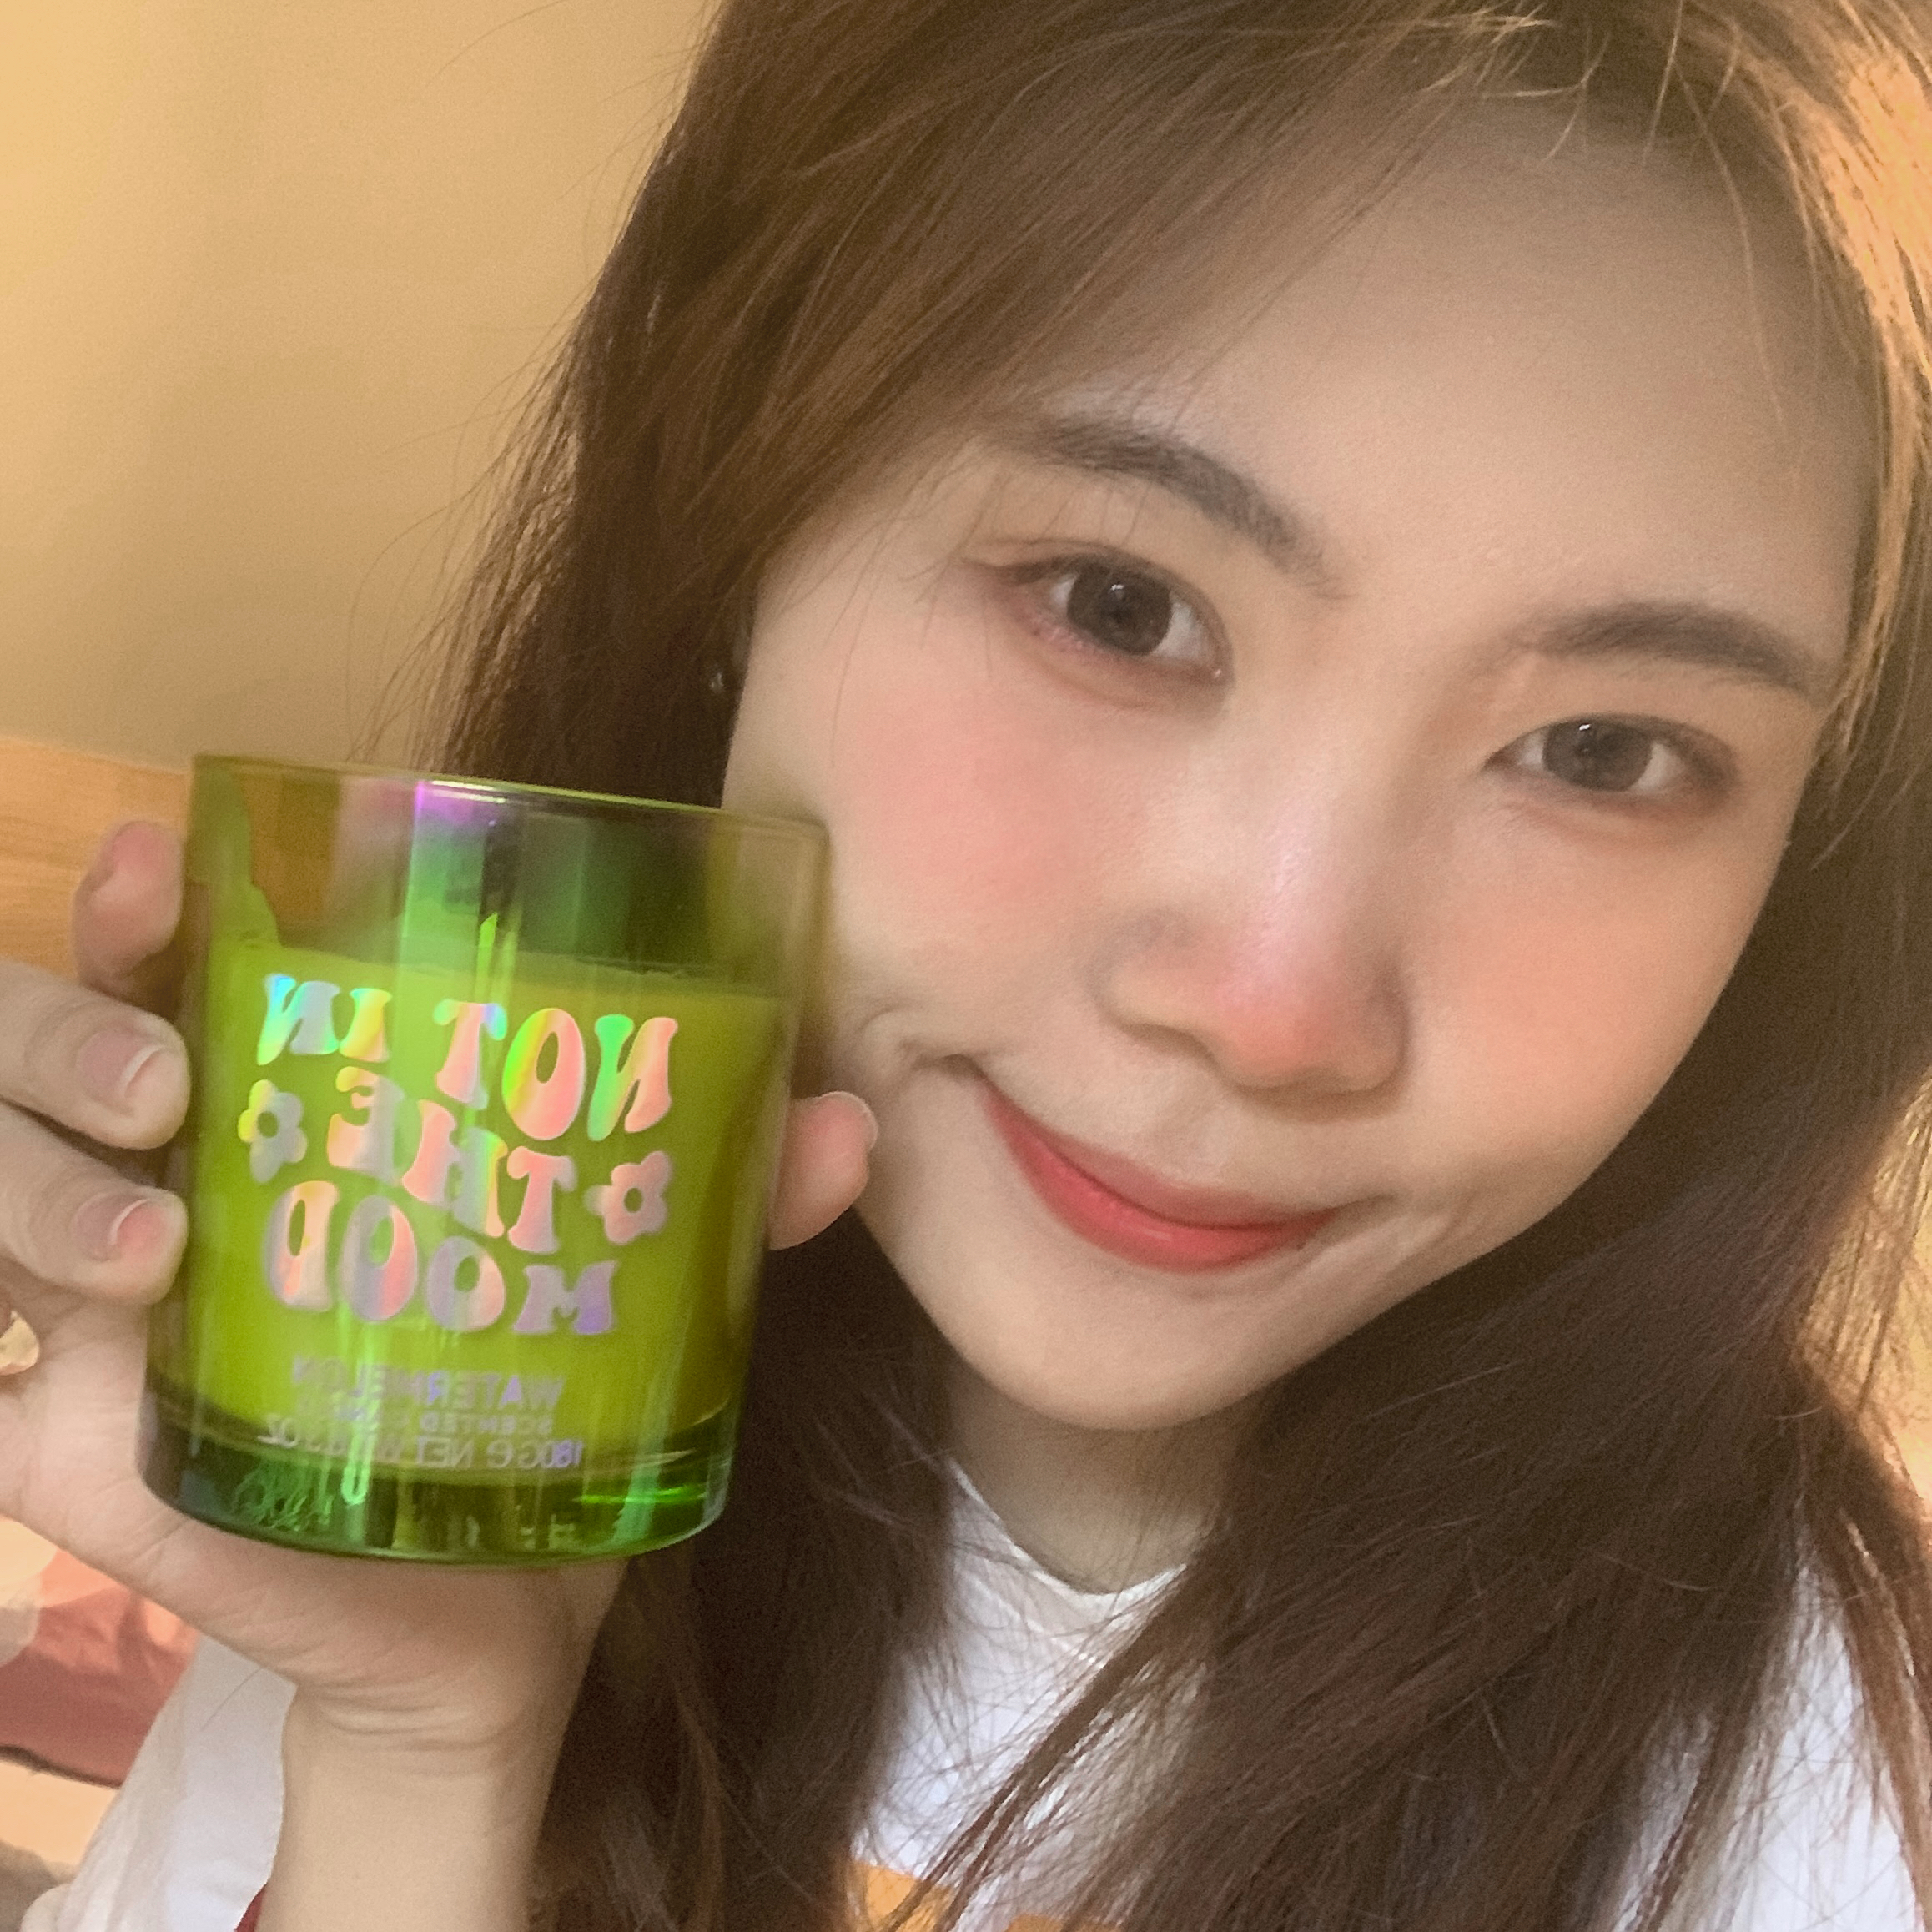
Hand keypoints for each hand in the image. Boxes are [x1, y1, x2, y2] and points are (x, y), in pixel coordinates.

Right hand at [0, 819, 873, 1760]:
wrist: (502, 1619)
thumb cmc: (545, 1407)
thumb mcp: (635, 1286)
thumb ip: (724, 1198)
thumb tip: (844, 1125)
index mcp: (284, 1114)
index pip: (169, 974)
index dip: (138, 912)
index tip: (170, 867)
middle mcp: (168, 1188)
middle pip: (32, 1054)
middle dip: (65, 1032)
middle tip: (170, 1080)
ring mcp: (103, 1324)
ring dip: (45, 1195)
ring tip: (158, 1248)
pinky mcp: (78, 1458)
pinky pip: (2, 1397)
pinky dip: (22, 1374)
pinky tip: (79, 1388)